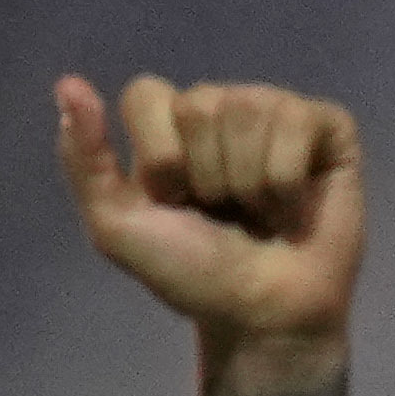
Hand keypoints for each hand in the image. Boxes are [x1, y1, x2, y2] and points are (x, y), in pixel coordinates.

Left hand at [49, 75, 362, 351]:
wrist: (257, 311)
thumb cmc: (189, 272)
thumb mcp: (117, 226)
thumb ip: (86, 159)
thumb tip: (67, 84)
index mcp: (168, 124)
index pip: (146, 93)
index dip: (156, 158)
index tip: (171, 203)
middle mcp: (222, 106)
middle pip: (198, 103)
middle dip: (202, 174)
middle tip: (219, 211)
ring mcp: (276, 109)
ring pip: (248, 111)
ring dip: (245, 183)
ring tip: (256, 213)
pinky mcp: (327, 125)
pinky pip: (297, 124)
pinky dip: (286, 181)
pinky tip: (291, 206)